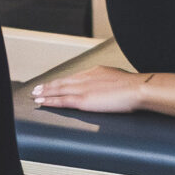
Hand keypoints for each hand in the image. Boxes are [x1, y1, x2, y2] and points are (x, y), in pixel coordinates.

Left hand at [30, 66, 153, 114]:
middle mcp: (86, 78)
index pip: (75, 77)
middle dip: (49, 85)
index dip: (63, 81)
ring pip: (59, 90)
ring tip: (35, 96)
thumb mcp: (121, 79)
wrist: (138, 88)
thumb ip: (111, 83)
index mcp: (96, 72)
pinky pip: (62, 101)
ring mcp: (83, 89)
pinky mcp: (83, 100)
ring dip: (45, 93)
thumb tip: (112, 88)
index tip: (55, 83)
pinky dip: (50, 101)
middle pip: (63, 82)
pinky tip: (42, 103)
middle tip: (37, 88)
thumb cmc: (135, 86)